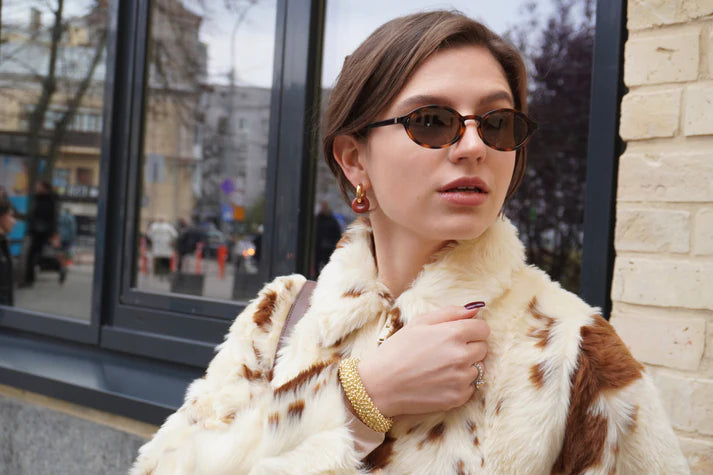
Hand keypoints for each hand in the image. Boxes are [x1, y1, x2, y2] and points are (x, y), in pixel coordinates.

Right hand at [358, 305, 489, 416]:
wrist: (380, 384)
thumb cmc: (397, 350)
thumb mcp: (419, 323)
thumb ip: (450, 313)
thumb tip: (475, 310)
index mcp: (454, 333)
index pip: (483, 329)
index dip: (472, 330)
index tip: (461, 334)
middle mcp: (462, 356)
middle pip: (483, 348)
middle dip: (470, 347)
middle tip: (446, 351)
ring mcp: (461, 378)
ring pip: (478, 368)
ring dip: (466, 367)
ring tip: (441, 367)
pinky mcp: (458, 397)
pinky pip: (470, 388)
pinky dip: (460, 384)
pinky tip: (440, 381)